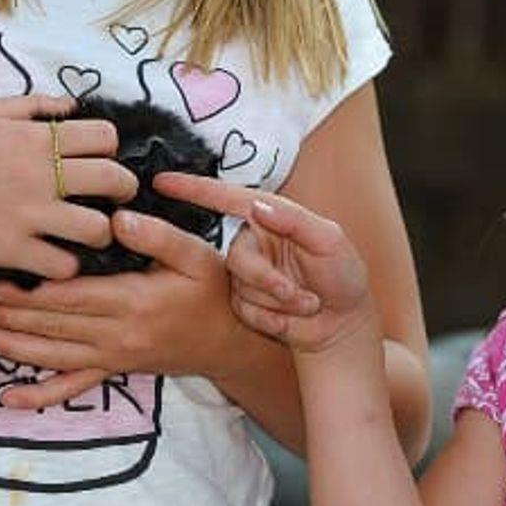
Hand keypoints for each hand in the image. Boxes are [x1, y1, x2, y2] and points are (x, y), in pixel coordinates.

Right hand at [0, 94, 133, 279]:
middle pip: (115, 180)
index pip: (105, 137)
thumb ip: (33, 105)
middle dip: (123, 191)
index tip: (98, 161)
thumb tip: (73, 104)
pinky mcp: (8, 250)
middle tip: (111, 199)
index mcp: (34, 136)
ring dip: (101, 232)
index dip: (109, 150)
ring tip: (88, 233)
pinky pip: (63, 266)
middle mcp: (38, 173)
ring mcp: (25, 214)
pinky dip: (67, 265)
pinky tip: (55, 258)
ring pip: (98, 228)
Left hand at [0, 205, 240, 408]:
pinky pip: (72, 387)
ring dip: (7, 348)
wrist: (228, 340)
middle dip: (2, 320)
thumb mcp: (194, 253)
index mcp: (131, 301)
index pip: (67, 300)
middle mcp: (116, 335)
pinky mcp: (113, 370)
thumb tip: (117, 219)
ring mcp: (112, 357)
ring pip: (50, 356)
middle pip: (49, 328)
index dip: (25, 296)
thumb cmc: (211, 290)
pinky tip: (9, 399)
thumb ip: (157, 236)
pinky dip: (40, 395)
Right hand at [153, 172, 372, 354]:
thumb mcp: (330, 240)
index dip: (193, 188)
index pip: (227, 198)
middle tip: (299, 293)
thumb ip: (295, 220)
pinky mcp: (244, 303)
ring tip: (306, 303)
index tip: (162, 181)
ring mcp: (247, 274)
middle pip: (237, 257)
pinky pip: (244, 309)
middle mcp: (253, 242)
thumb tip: (257, 205)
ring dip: (276, 300)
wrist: (342, 324)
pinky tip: (292, 315)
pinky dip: (272, 315)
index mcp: (271, 217)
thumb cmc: (342, 275)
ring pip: (241, 286)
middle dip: (268, 279)